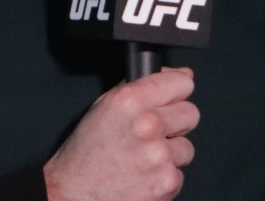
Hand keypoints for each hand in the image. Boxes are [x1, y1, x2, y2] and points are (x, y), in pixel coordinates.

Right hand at [43, 66, 198, 200]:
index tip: (171, 99)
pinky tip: (142, 177)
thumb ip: (141, 87)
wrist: (74, 193)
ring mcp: (159, 156)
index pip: (182, 82)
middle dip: (176, 123)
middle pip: (191, 113)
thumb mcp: (105, 107)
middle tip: (153, 134)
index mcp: (131, 100)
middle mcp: (148, 125)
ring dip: (170, 154)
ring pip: (186, 147)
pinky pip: (178, 174)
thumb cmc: (86, 153)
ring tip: (142, 159)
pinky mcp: (166, 182)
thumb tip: (178, 75)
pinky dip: (164, 177)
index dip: (176, 91)